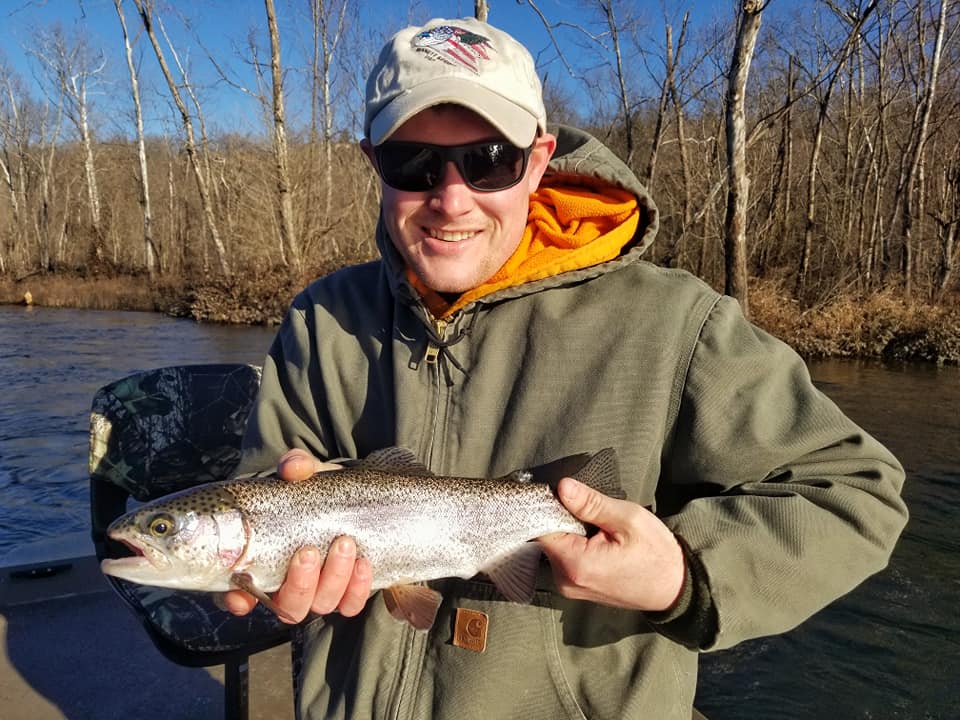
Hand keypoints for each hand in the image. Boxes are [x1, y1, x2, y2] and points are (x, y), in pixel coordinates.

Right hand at [222, 449, 373, 622]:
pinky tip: (364, 564)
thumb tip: (293, 467)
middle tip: (308, 552)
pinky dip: (357, 588)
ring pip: (321, 604)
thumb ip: (297, 467)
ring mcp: (320, 592)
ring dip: (333, 578)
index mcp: (264, 562)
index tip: (242, 596)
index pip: (239, 593)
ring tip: (344, 544)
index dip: (237, 600)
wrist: (359, 499)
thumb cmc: (318, 492)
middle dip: (299, 584)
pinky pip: (351, 603)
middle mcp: (289, 586)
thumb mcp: (307, 475)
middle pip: (288, 606)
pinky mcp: (349, 593)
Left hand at [538, 477, 684, 611]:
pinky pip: (564, 557)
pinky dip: (575, 544)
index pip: (540, 528)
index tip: (563, 493)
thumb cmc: (656, 554)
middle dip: (562, 518)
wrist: (674, 587)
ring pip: (555, 546)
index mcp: (576, 564)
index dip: (548, 507)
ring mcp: (569, 587)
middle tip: (590, 510)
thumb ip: (592, 504)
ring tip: (597, 528)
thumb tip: (562, 487)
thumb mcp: (628, 520)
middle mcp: (565, 580)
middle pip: (546, 537)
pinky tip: (596, 540)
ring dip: (570, 532)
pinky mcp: (575, 587)